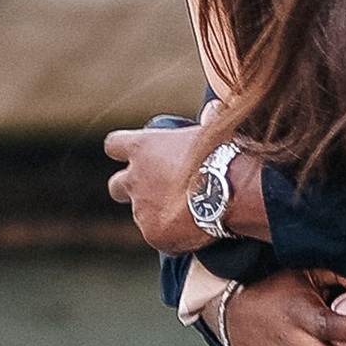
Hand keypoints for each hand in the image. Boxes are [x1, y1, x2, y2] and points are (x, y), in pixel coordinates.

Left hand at [104, 118, 214, 248]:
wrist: (232, 191)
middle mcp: (135, 179)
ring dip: (157, 213)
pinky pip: (159, 237)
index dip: (122, 150)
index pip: (114, 145)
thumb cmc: (223, 155)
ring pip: (141, 214)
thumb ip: (205, 120)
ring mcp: (142, 210)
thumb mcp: (212, 131)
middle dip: (129, 189)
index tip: (134, 155)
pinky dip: (173, 236)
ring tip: (189, 214)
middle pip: (116, 186)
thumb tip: (212, 108)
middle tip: (154, 192)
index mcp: (143, 148)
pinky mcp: (153, 235)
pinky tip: (195, 231)